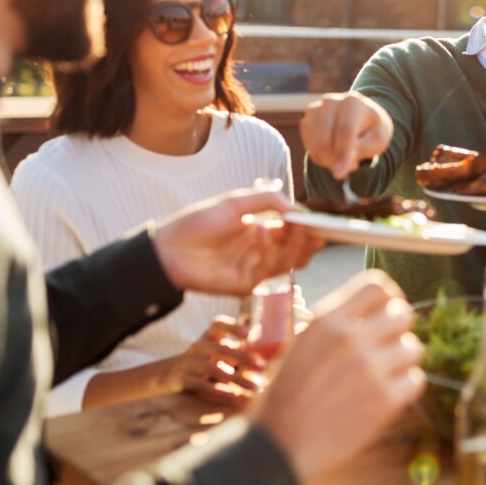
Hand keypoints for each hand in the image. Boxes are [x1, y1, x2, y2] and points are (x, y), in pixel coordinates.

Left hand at [151, 188, 324, 294]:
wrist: (168, 247)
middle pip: (296, 251)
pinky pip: (268, 271)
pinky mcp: (245, 284)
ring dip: (296, 245)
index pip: (292, 233)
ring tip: (297, 226)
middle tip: (317, 228)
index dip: (306, 226)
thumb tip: (297, 207)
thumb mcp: (236, 203)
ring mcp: (254, 269)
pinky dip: (271, 250)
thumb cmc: (198, 222)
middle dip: (309, 240)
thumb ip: (268, 200)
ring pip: (288, 262)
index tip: (318, 218)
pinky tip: (264, 231)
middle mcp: (261, 252)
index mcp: (260, 233)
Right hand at [171, 316, 263, 404]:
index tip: (248, 334)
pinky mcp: (183, 379)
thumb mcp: (214, 351)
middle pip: (220, 349)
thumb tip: (263, 354)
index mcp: (208, 337)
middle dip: (243, 357)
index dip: (232, 327)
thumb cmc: (201, 361)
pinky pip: (201, 384)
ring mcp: (189, 362)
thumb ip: (234, 351)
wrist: (168, 374)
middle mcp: (198, 346)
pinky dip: (217, 391)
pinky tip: (232, 397)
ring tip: (255, 388)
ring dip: (237, 379)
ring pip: (213, 369)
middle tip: (262, 366)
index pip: (217, 325)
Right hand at [250, 270, 424, 484]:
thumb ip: (336, 323)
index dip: (388, 298)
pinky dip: (406, 387)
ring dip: (402, 361)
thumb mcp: (301, 343)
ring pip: (414, 347)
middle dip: (397, 331)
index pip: (378, 284)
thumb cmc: (286, 396)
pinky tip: (387, 395)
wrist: (278, 446)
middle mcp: (351, 338)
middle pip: (403, 313)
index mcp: (327, 319)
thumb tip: (373, 310)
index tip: (386, 312)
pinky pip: (417, 379)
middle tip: (386, 348)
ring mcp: (371, 369)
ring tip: (383, 375)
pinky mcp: (386, 401)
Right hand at [300, 92, 393, 179]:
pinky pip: (310, 147)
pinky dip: (322, 156)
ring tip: (346, 157)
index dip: (342, 154)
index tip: (339, 175)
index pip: (344, 131)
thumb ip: (363, 149)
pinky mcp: (307, 119)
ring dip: (329, 160)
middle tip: (353, 166)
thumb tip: (343, 162)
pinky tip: (335, 151)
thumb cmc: (372, 129)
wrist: (362, 116)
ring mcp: (315, 109)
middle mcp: (331, 102)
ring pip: (315, 146)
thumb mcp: (378, 140)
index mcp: (353, 103)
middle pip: (325, 141)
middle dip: (335, 161)